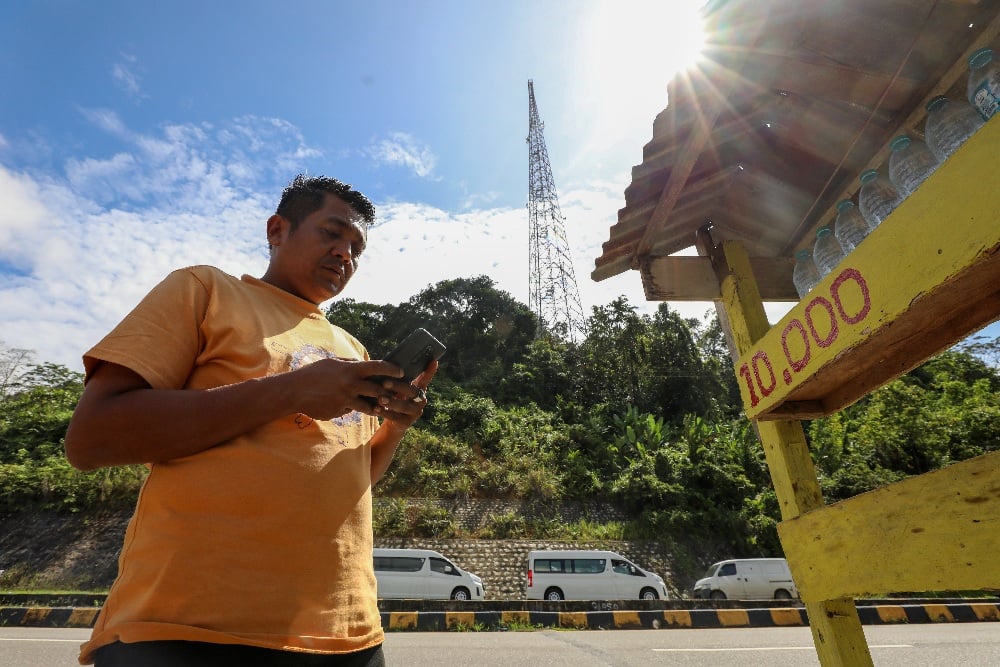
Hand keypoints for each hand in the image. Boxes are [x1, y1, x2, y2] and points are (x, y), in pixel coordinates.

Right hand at [290, 357, 404, 420]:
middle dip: (387, 393)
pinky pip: (351, 412)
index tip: (401, 372)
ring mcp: (345, 401)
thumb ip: (350, 364)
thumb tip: (365, 363)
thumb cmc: (313, 374)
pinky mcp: (339, 412)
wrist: (294, 392)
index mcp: (350, 370)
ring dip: (375, 407)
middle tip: (392, 394)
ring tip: (379, 407)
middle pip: (378, 391)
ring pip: (368, 407)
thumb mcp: (332, 363)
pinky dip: (352, 409)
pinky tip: (347, 407)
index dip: (392, 370)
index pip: (378, 368)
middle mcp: (350, 385)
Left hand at [371, 359, 438, 428]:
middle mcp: (420, 400)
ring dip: (391, 401)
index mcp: (419, 389)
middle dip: (398, 386)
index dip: (430, 371)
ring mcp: (415, 412)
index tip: (433, 361)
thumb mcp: (399, 389)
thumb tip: (389, 365)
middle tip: (385, 382)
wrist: (394, 422)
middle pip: (412, 392)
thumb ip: (399, 380)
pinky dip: (385, 412)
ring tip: (380, 398)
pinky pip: (395, 417)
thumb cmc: (395, 399)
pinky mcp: (406, 422)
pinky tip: (376, 409)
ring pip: (403, 406)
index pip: (425, 379)